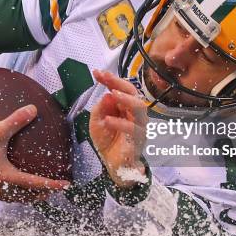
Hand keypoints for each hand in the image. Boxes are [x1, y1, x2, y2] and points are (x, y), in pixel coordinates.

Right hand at [0, 106, 69, 202]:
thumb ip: (15, 121)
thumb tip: (33, 109)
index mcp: (4, 176)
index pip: (34, 184)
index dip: (51, 185)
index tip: (65, 184)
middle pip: (25, 196)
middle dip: (41, 195)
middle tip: (53, 190)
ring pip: (13, 198)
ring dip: (27, 196)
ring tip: (37, 191)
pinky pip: (2, 194)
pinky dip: (13, 192)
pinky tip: (12, 181)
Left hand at [89, 69, 147, 188]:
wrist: (113, 163)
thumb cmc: (107, 139)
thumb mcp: (96, 121)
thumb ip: (101, 108)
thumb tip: (107, 94)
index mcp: (124, 106)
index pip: (121, 88)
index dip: (110, 79)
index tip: (96, 72)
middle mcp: (134, 113)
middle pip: (133, 93)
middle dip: (119, 83)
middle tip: (107, 79)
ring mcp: (139, 126)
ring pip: (139, 108)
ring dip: (125, 99)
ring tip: (112, 94)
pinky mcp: (138, 140)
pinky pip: (133, 129)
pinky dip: (120, 123)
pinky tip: (108, 120)